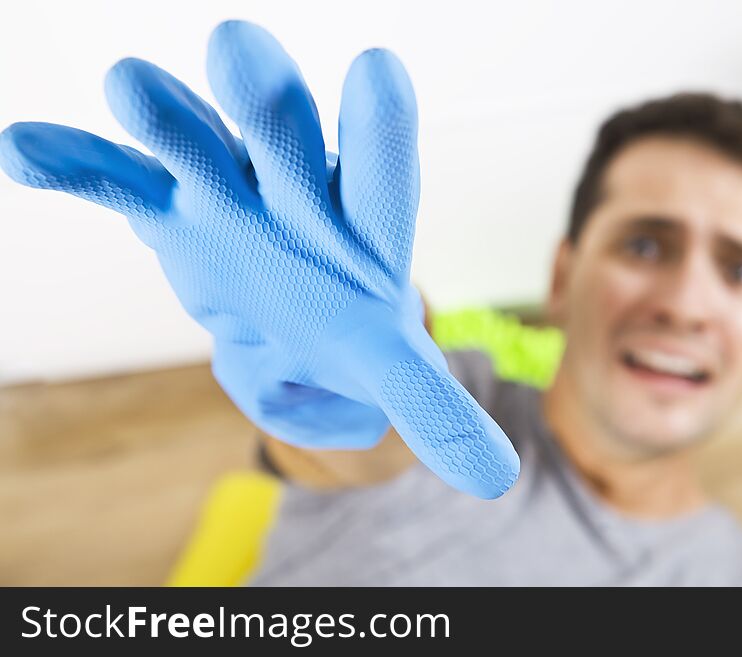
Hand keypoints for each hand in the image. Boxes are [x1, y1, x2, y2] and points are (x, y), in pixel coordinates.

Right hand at [0, 20, 518, 497]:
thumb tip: (492, 476)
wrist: (290, 316)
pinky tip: (28, 149)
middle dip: (264, 102)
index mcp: (363, 226)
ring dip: (167, 116)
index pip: (381, 174)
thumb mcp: (389, 374)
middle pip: (284, 136)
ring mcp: (231, 189)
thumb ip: (437, 412)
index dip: (380, 128)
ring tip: (131, 90)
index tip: (378, 71)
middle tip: (242, 52)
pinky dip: (79, 165)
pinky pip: (118, 178)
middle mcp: (298, 190)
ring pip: (196, 140)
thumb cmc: (345, 336)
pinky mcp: (170, 205)